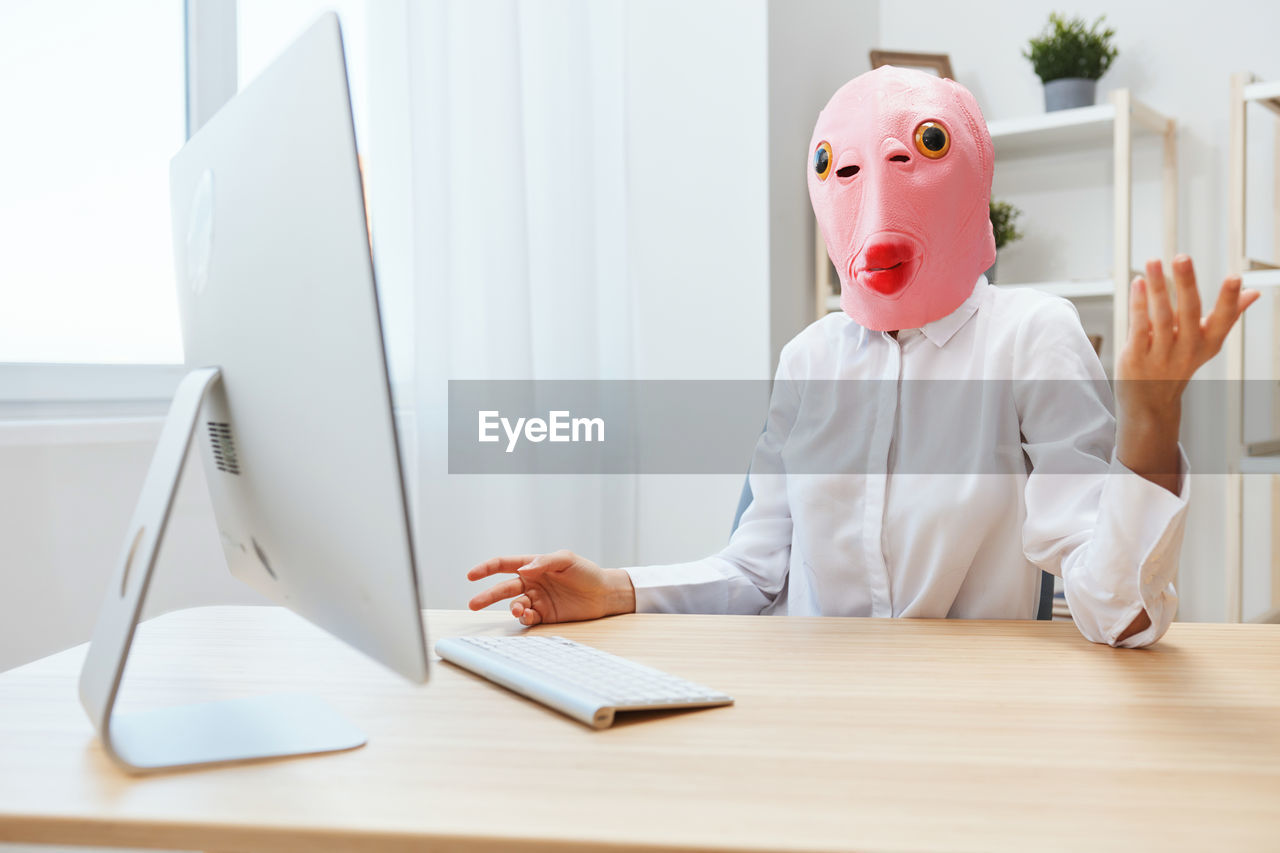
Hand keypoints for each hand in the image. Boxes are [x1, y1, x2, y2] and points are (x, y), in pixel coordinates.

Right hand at [466, 549, 635, 625]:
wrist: (605, 594)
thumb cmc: (587, 572)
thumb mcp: (566, 560)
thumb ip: (543, 562)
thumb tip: (523, 569)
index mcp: (533, 566)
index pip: (504, 565)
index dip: (486, 569)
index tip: (471, 575)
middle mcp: (531, 583)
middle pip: (503, 588)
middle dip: (487, 596)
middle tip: (473, 604)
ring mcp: (537, 600)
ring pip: (514, 605)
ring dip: (513, 608)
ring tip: (520, 610)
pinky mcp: (545, 615)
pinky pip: (528, 618)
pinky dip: (525, 618)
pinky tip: (529, 616)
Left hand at [1115, 255, 1258, 491]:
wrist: (1150, 403)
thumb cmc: (1179, 363)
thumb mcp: (1206, 343)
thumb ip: (1227, 316)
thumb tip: (1254, 293)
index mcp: (1207, 343)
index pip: (1223, 319)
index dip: (1230, 300)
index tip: (1236, 278)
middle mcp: (1187, 348)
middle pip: (1188, 312)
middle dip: (1186, 284)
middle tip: (1182, 257)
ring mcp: (1160, 354)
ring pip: (1160, 316)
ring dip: (1156, 287)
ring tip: (1153, 261)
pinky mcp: (1136, 356)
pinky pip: (1138, 326)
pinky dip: (1138, 304)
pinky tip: (1138, 283)